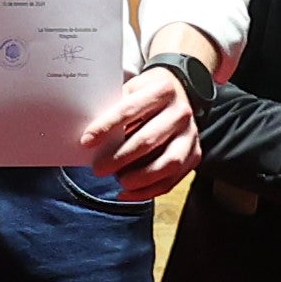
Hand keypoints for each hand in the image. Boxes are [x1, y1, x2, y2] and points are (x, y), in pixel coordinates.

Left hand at [78, 50, 208, 198]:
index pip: (130, 109)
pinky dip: (149, 190)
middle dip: (120, 157)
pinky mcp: (194, 154)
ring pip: (168, 162)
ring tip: (119, 181)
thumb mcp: (130, 89)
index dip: (107, 126)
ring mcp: (190, 134)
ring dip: (140, 177)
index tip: (87, 141)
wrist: (178, 95)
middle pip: (148, 139)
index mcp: (162, 89)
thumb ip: (113, 108)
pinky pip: (172, 179)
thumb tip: (89, 136)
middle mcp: (181, 111)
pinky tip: (128, 192)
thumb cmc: (145, 96)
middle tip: (98, 168)